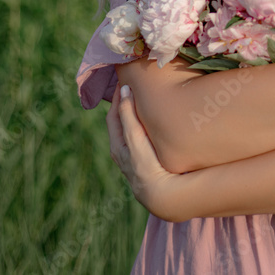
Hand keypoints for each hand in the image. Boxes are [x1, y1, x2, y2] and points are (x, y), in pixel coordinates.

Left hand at [107, 84, 181, 220]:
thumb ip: (127, 114)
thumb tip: (123, 89)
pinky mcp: (147, 163)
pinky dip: (145, 127)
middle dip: (124, 105)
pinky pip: (142, 139)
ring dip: (136, 117)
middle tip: (134, 88)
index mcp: (116, 144)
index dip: (117, 97)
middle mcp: (122, 152)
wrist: (162, 194)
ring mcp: (135, 158)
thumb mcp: (134, 137)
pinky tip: (156, 125)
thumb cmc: (145, 164)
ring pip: (131, 132)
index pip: (113, 114)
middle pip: (121, 122)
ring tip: (145, 102)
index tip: (124, 80)